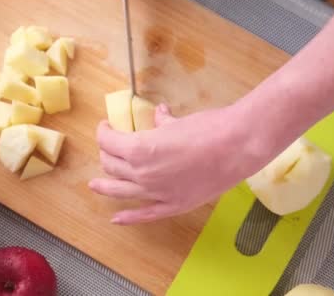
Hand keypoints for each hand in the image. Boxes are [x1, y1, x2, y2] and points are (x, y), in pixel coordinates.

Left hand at [89, 103, 270, 224]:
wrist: (237, 147)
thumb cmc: (208, 128)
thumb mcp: (178, 122)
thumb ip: (162, 123)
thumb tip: (160, 115)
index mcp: (139, 149)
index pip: (108, 142)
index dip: (103, 132)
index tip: (106, 126)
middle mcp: (142, 174)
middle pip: (111, 166)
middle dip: (106, 154)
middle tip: (110, 147)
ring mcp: (156, 193)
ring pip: (120, 190)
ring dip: (105, 186)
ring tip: (95, 184)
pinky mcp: (173, 206)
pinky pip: (145, 214)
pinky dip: (128, 218)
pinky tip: (116, 218)